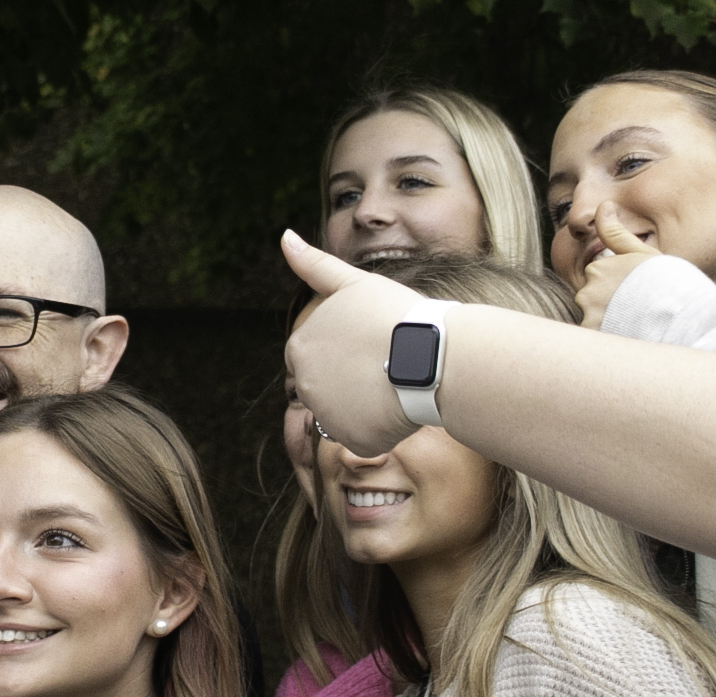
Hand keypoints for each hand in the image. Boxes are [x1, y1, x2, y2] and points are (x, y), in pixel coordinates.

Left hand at [280, 230, 424, 456]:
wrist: (431, 354)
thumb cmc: (396, 313)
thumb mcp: (352, 283)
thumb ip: (314, 266)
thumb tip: (284, 237)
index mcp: (299, 348)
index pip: (316, 358)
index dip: (346, 352)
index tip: (371, 344)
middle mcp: (304, 386)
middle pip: (329, 388)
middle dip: (353, 381)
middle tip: (386, 365)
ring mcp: (328, 416)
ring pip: (348, 414)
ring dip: (368, 405)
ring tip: (396, 383)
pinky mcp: (354, 440)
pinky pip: (367, 437)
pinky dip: (382, 428)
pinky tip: (401, 406)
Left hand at [576, 202, 660, 328]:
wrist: (679, 315)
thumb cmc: (665, 282)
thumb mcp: (641, 252)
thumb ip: (616, 233)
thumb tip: (603, 207)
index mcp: (597, 269)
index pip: (597, 279)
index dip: (617, 287)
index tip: (635, 292)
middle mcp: (586, 292)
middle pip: (592, 301)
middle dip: (609, 307)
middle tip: (637, 311)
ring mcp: (589, 316)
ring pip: (593, 321)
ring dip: (609, 324)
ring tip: (636, 325)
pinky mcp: (595, 338)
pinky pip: (596, 339)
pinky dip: (609, 338)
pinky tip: (629, 336)